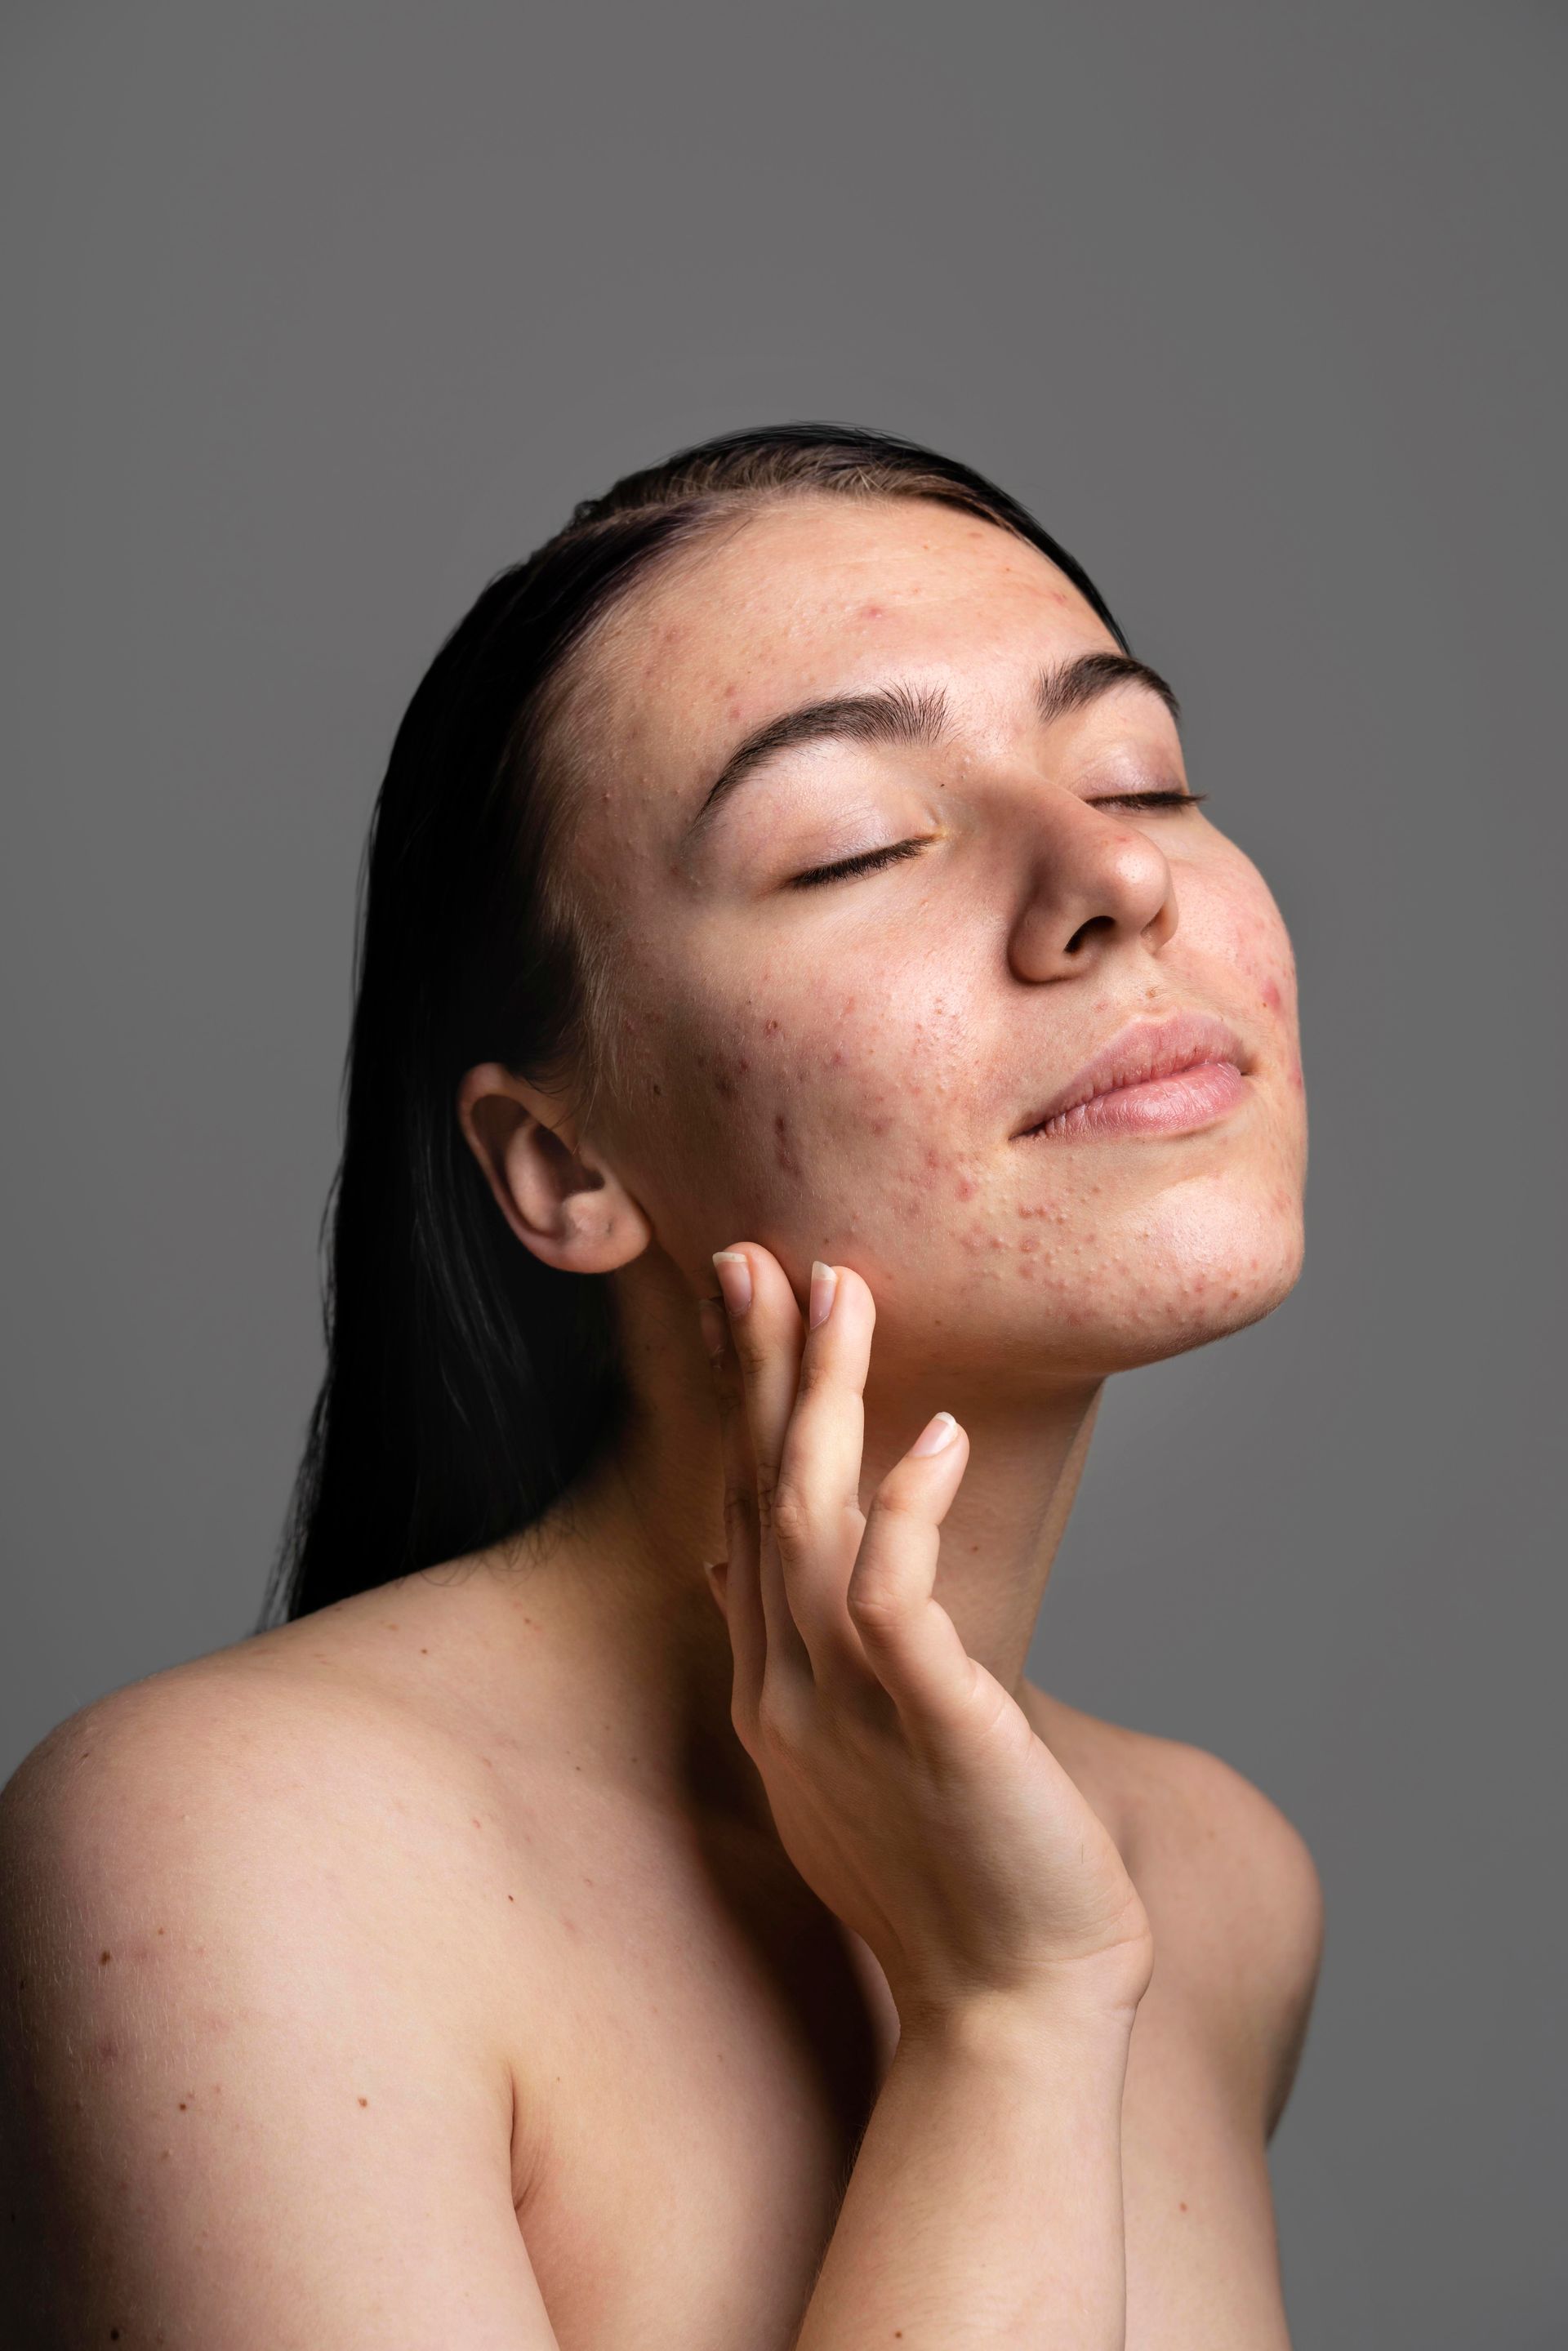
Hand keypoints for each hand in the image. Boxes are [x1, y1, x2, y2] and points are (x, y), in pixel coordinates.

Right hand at [698, 1244, 1154, 2034]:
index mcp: (775, 1685)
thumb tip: (756, 1574)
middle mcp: (788, 1685)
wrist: (1010, 2004)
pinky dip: (912, 1511)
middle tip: (747, 1252)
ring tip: (841, 1291)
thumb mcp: (850, 1756)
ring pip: (811, 1521)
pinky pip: (898, 1601)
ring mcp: (846, 1707)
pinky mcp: (928, 1729)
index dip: (738, 1404)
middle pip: (756, 1494)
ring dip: (821, 1401)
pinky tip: (941, 1437)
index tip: (739, 1303)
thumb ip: (810, 1659)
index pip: (740, 1511)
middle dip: (754, 1368)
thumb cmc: (951, 1877)